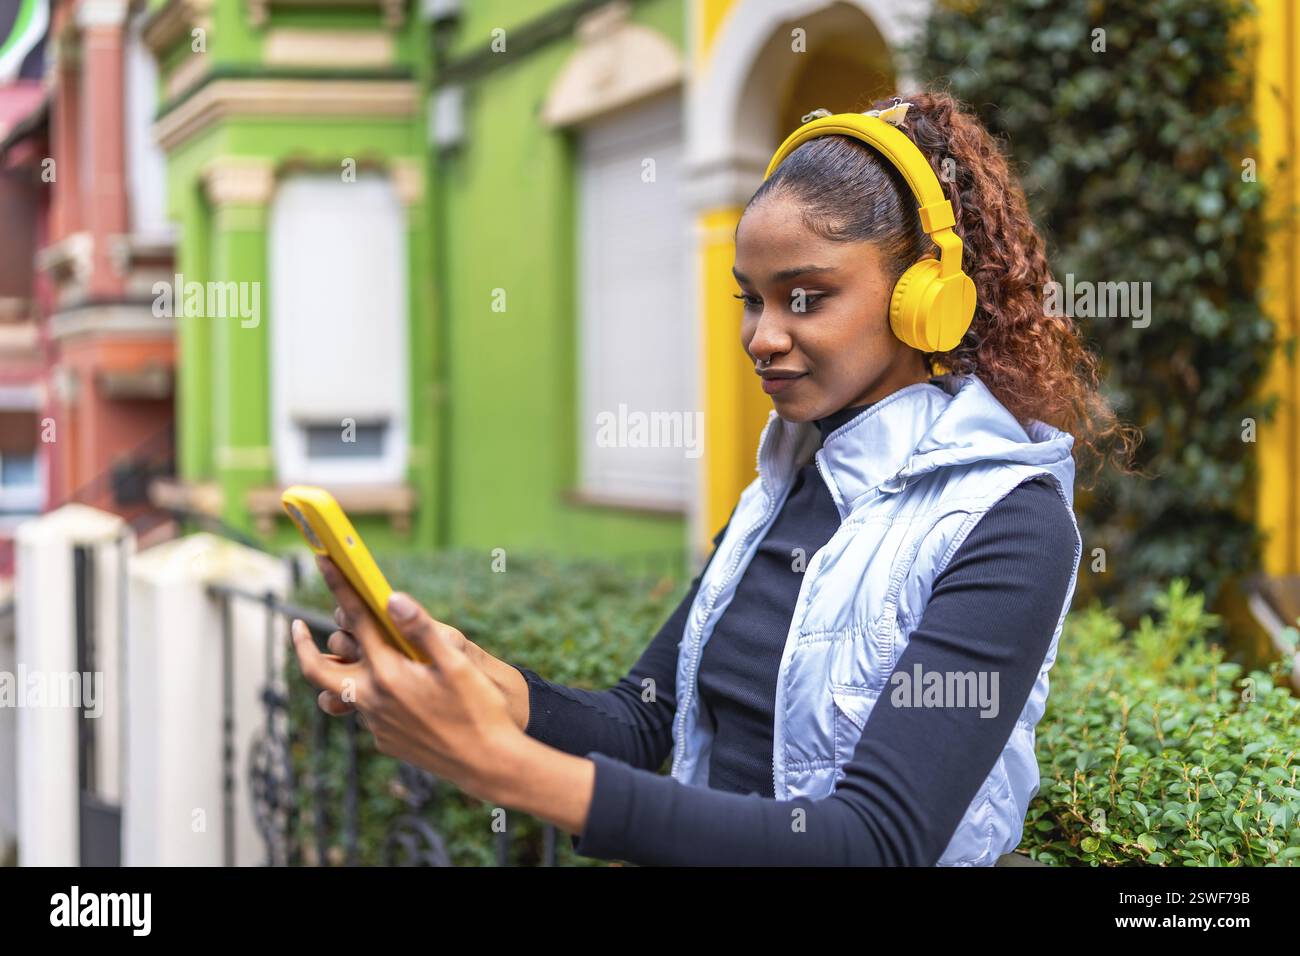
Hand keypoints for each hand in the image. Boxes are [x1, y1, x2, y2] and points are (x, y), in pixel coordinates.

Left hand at [312, 556, 529, 730]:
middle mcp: (373, 700)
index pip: (356, 620)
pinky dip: (367, 693)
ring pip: (341, 692)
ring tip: (345, 656)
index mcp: (389, 674)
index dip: (338, 587)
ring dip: (339, 670)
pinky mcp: (386, 741)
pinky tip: (390, 688)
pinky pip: (365, 711)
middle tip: (295, 626)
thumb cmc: (479, 710)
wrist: (488, 764)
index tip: (323, 561)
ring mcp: (376, 724)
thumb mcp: (456, 664)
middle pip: (318, 669)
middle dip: (301, 646)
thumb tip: (392, 598)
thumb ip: (421, 629)